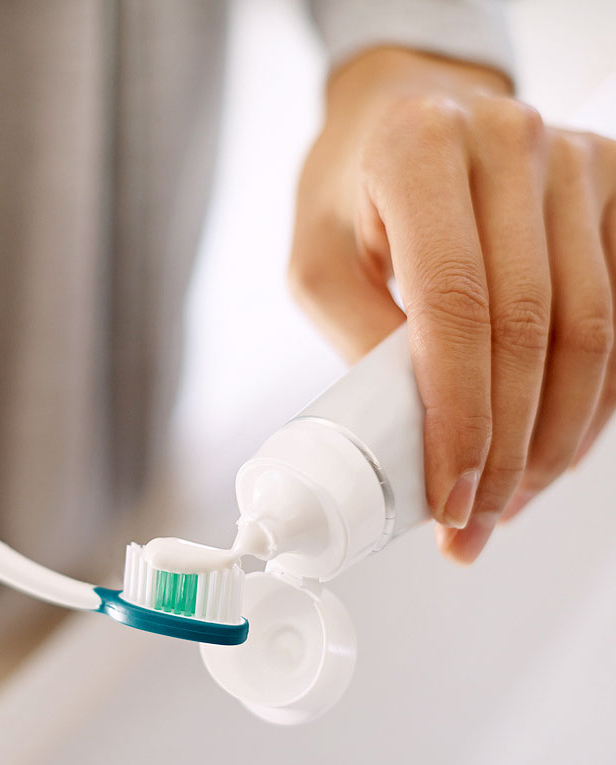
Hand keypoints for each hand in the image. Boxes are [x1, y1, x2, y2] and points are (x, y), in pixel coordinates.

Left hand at [289, 48, 615, 562]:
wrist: (405, 109)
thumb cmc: (350, 186)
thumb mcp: (315, 256)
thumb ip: (356, 335)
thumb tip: (411, 435)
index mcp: (420, 149)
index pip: (456, 306)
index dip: (459, 416)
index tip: (450, 494)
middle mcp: (511, 143)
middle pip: (531, 328)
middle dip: (508, 446)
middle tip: (480, 519)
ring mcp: (575, 160)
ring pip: (591, 328)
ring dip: (556, 434)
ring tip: (512, 499)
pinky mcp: (612, 186)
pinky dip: (590, 395)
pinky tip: (552, 446)